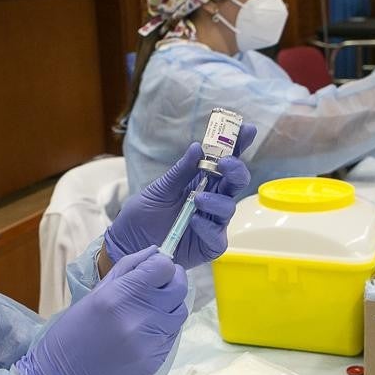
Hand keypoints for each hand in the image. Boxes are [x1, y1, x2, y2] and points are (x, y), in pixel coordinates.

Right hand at [16, 247, 186, 374]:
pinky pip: (172, 335)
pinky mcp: (155, 362)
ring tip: (149, 309)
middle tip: (158, 285)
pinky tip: (144, 330)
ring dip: (170, 305)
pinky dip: (164, 327)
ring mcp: (150, 343)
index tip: (153, 269)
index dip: (161, 264)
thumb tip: (156, 252)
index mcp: (119, 296)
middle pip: (179, 287)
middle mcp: (139, 318)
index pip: (163, 267)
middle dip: (172, 280)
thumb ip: (128, 268)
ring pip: (180, 311)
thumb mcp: (95, 293)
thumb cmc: (72, 332)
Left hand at [105, 124, 256, 268]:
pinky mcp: (208, 245)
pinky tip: (194, 221)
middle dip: (236, 169)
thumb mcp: (158, 190)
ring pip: (229, 208)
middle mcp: (211, 200)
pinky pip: (218, 237)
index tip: (247, 129)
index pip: (224, 161)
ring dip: (217, 200)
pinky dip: (208, 227)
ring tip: (198, 198)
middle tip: (226, 163)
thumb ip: (180, 171)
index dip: (238, 145)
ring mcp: (211, 223)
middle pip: (236, 182)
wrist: (128, 244)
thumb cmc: (142, 216)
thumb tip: (197, 147)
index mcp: (201, 181)